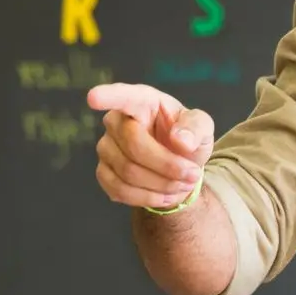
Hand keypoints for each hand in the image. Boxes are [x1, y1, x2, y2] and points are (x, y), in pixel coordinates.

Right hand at [85, 82, 213, 209]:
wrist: (179, 166)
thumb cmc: (187, 139)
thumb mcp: (202, 128)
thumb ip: (196, 128)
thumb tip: (181, 139)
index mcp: (142, 101)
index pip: (123, 97)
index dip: (108, 97)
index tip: (93, 97)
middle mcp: (117, 121)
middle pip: (134, 146)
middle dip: (167, 166)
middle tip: (192, 175)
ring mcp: (106, 147)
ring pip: (128, 172)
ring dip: (162, 185)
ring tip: (183, 185)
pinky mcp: (103, 172)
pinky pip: (119, 190)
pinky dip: (148, 198)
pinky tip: (165, 195)